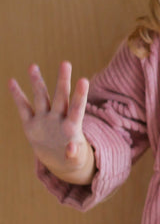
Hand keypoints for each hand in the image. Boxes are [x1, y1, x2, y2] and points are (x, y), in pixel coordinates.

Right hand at [8, 62, 95, 184]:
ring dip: (37, 83)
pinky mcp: (31, 125)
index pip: (77, 108)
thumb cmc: (73, 158)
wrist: (60, 160)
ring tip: (33, 66)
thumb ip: (74, 154)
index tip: (84, 80)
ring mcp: (44, 120)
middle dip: (63, 81)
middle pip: (61, 97)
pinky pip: (23, 108)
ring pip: (41, 98)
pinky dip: (17, 96)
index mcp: (72, 126)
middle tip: (66, 63)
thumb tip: (72, 150)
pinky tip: (12, 81)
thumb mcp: (76, 159)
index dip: (80, 95)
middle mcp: (58, 118)